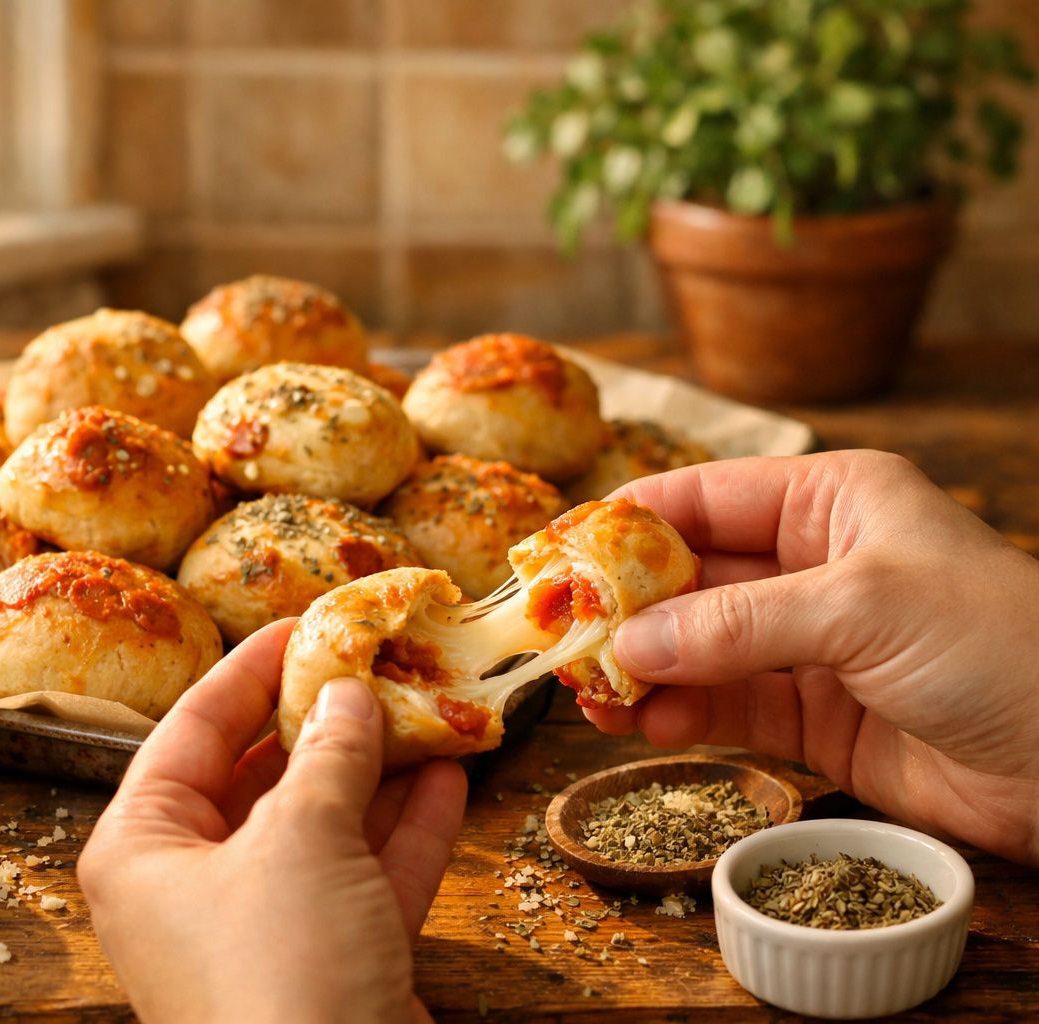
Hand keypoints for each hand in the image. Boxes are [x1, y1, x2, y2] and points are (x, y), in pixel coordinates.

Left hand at [78, 619, 467, 1023]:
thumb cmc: (281, 973)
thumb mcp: (301, 840)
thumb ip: (328, 755)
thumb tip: (346, 694)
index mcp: (143, 848)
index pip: (194, 728)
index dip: (252, 667)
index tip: (308, 620)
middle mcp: (191, 886)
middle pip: (262, 775)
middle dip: (327, 719)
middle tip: (382, 660)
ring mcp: (261, 930)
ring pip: (322, 825)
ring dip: (378, 769)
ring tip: (430, 703)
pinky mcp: (324, 965)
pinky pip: (362, 879)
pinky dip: (404, 831)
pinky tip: (451, 776)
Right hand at [586, 450, 1038, 863]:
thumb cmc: (1001, 646)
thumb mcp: (861, 608)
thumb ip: (736, 624)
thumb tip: (630, 643)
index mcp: (832, 501)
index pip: (703, 496)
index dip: (625, 522)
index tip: (557, 554)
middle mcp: (813, 564)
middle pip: (689, 575)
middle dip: (624, 605)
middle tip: (561, 635)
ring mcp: (811, 643)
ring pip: (697, 646)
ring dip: (642, 667)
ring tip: (591, 692)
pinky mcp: (815, 715)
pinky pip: (725, 705)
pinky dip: (680, 713)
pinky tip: (642, 722)